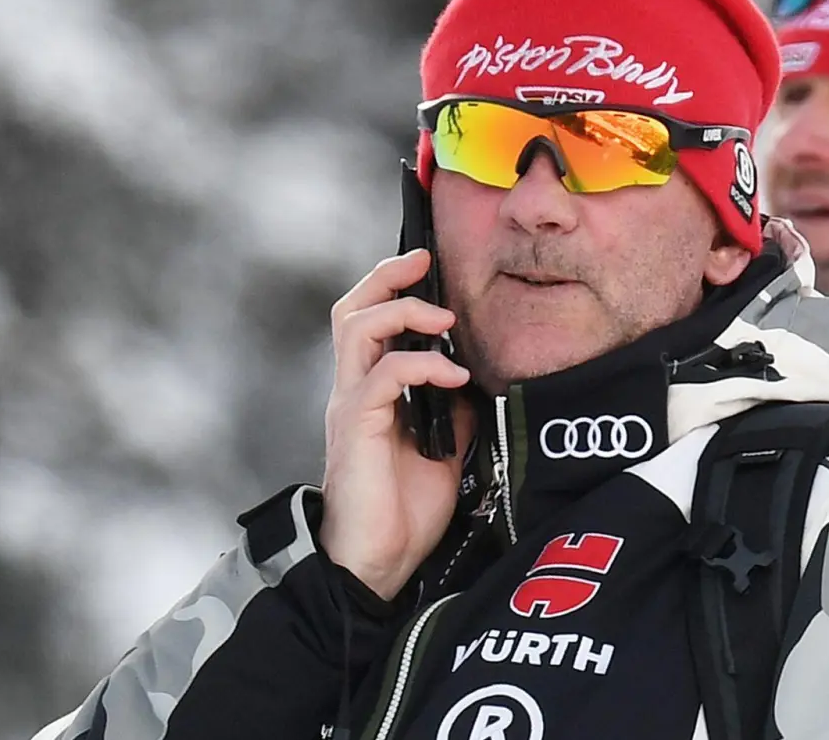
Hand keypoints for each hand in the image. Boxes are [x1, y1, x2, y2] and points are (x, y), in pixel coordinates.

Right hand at [319, 249, 473, 599]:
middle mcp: (352, 391)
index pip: (368, 321)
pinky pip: (383, 376)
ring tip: (445, 321)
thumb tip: (478, 377)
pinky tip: (454, 376)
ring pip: (357, 328)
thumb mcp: (445, 448)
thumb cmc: (403, 512)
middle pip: (351, 309)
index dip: (392, 286)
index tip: (429, 265)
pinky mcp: (356, 428)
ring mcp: (350, 407)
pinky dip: (421, 365)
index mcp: (369, 392)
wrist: (376, 565)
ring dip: (404, 312)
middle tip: (425, 262)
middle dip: (387, 277)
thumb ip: (452, 409)